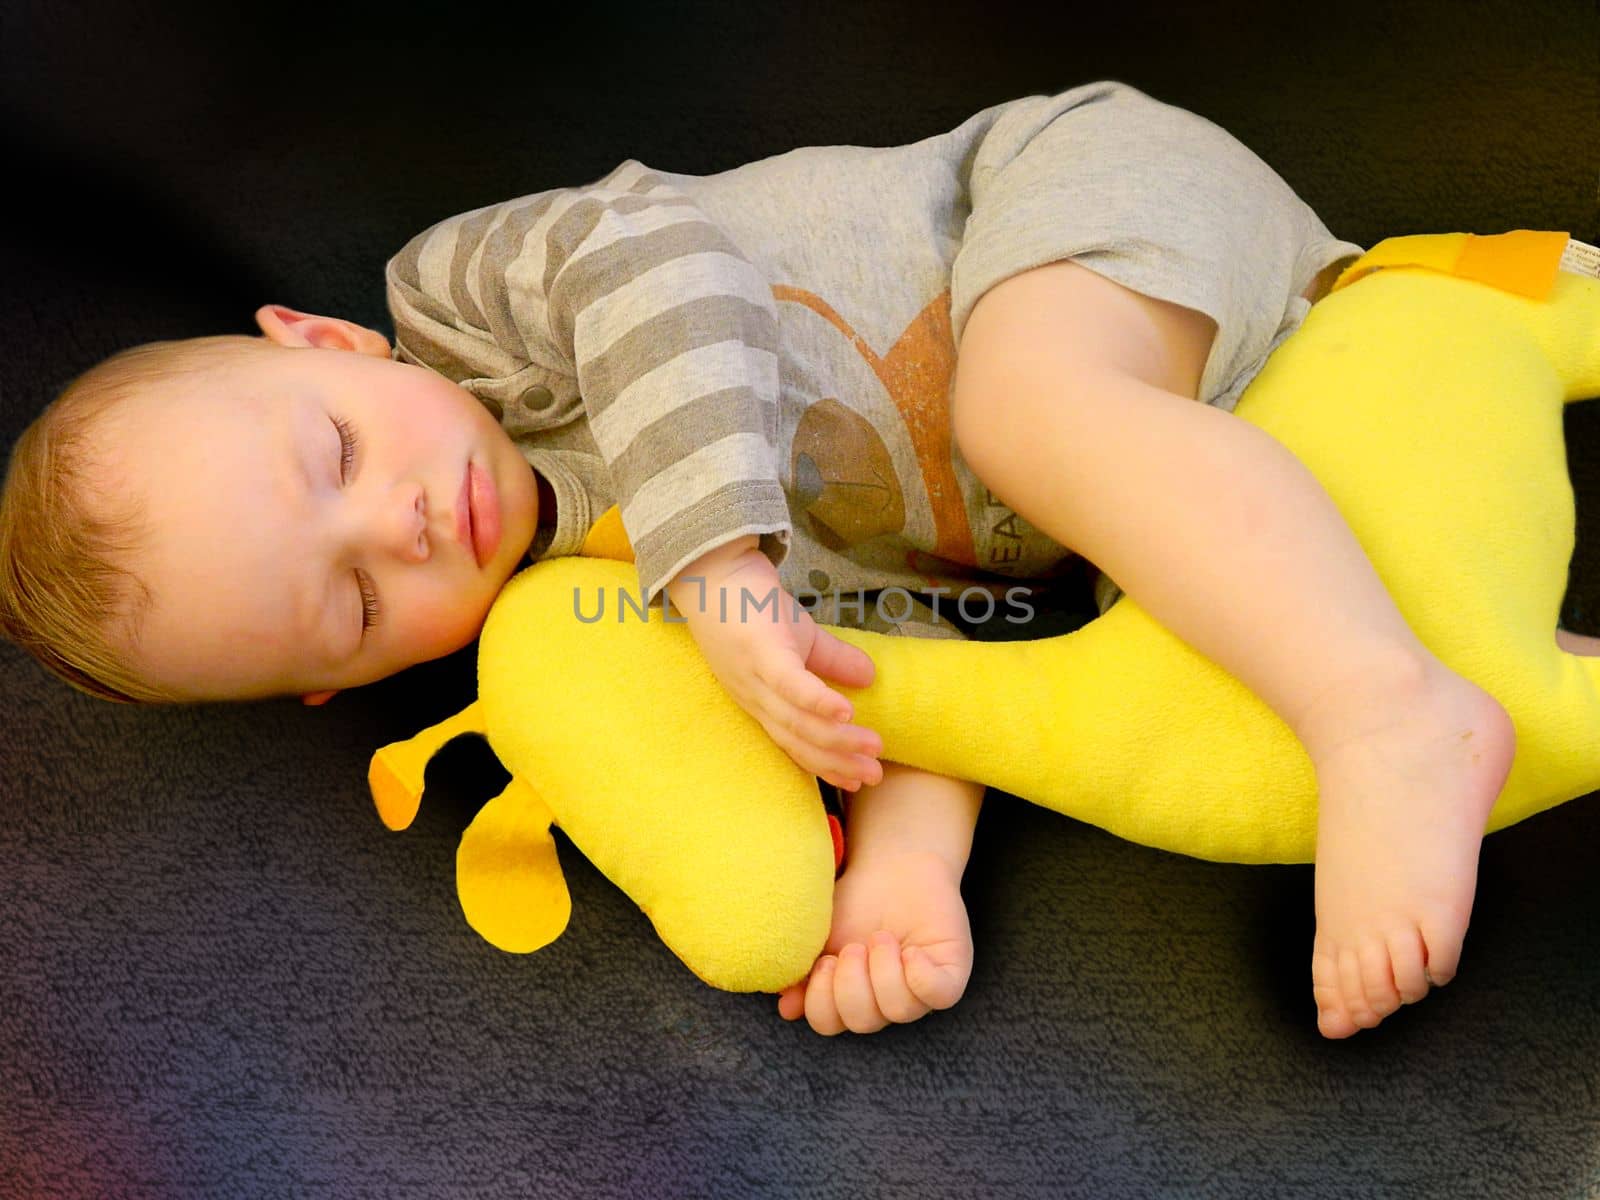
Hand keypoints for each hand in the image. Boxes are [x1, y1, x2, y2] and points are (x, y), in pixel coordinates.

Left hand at [667, 538, 883, 791]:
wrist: (713, 569)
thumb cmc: (752, 606)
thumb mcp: (801, 639)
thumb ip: (833, 661)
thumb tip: (870, 678)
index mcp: (761, 700)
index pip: (794, 744)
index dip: (826, 766)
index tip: (859, 781)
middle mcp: (754, 698)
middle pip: (797, 741)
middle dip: (837, 763)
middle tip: (873, 776)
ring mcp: (754, 677)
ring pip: (796, 721)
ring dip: (837, 739)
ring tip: (872, 746)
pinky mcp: (760, 651)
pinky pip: (790, 685)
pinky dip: (817, 703)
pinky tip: (846, 713)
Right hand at [777, 849, 973, 1034]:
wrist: (896, 865)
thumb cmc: (856, 901)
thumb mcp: (819, 933)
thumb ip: (803, 970)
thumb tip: (788, 1008)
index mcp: (850, 996)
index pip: (829, 1023)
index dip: (821, 998)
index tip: (825, 960)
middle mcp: (885, 1001)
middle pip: (863, 1022)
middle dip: (851, 983)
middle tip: (855, 946)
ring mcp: (919, 990)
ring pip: (899, 1010)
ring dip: (883, 972)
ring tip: (882, 938)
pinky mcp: (949, 972)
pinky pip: (939, 996)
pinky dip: (921, 976)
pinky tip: (911, 951)